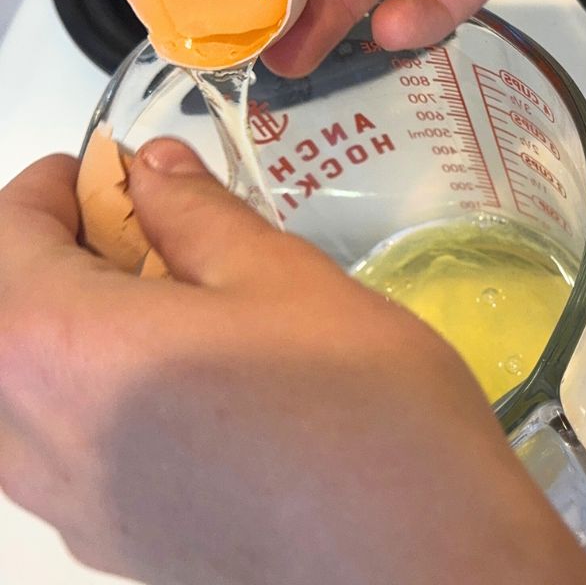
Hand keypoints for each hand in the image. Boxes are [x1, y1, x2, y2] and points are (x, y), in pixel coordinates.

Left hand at [0, 144, 585, 584]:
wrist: (416, 552)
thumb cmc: (355, 397)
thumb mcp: (283, 276)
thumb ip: (198, 215)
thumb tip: (154, 167)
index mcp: (68, 351)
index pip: (3, 246)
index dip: (44, 190)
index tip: (105, 167)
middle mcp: (39, 439)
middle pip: (0, 322)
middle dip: (47, 257)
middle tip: (139, 228)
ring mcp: (71, 506)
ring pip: (14, 395)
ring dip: (58, 326)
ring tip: (154, 301)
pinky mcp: (111, 545)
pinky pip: (51, 451)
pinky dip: (80, 392)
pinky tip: (176, 380)